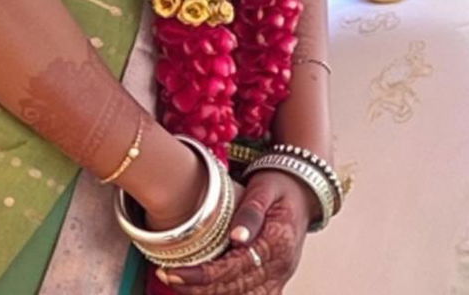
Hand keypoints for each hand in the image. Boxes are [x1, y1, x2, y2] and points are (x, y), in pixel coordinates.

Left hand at [155, 171, 312, 292]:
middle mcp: (279, 268)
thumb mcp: (265, 188)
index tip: (174, 271)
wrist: (302, 190)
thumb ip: (251, 211)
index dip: (203, 275)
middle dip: (197, 287)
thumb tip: (237, 237)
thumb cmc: (280, 185)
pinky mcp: (272, 281)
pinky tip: (203, 288)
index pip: (235, 268)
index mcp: (277, 244)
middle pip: (234, 289)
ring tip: (178, 281)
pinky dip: (224, 294)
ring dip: (209, 294)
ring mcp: (277, 278)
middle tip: (166, 274)